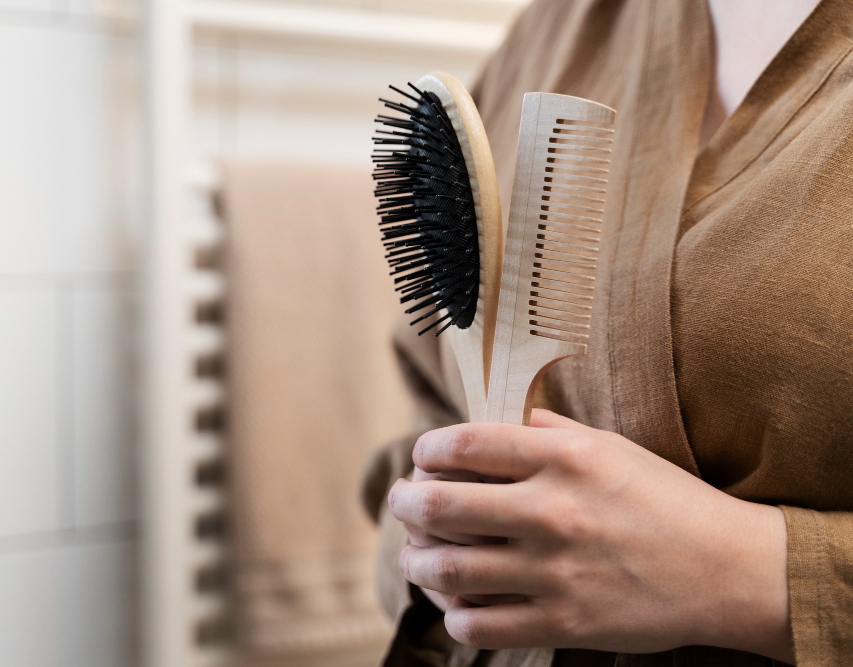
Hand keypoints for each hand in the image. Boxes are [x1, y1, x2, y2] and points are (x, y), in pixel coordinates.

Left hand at [387, 409, 793, 662]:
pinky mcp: (564, 622)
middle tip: (400, 501)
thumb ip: (555, 430)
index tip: (422, 455)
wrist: (731, 571)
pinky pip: (481, 624)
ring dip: (417, 560)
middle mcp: (553, 511)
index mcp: (566, 458)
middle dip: (405, 501)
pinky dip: (454, 614)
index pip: (465, 444)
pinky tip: (454, 602)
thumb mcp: (615, 448)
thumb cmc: (669, 501)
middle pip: (441, 504)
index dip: (428, 448)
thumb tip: (509, 420)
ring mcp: (556, 571)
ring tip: (414, 554)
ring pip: (449, 567)